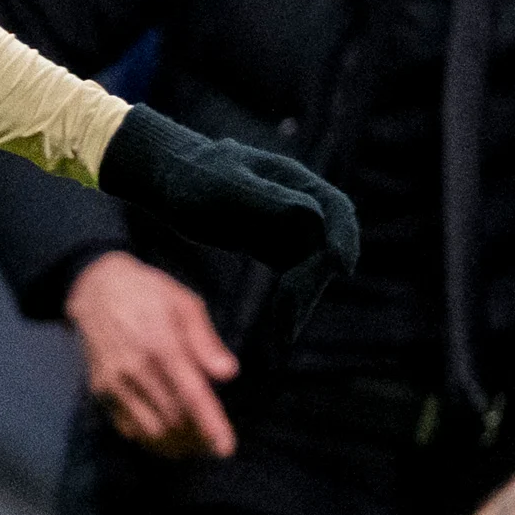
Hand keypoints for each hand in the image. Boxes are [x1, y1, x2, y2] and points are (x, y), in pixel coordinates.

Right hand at [68, 251, 240, 458]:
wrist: (95, 290)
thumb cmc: (148, 294)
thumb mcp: (184, 303)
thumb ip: (205, 341)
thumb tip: (228, 374)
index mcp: (161, 344)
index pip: (190, 394)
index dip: (210, 425)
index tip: (225, 449)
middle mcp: (135, 369)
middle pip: (172, 419)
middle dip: (197, 439)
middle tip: (213, 443)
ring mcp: (114, 384)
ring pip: (149, 431)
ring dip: (175, 445)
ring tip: (194, 445)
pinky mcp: (100, 392)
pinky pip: (128, 429)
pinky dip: (151, 440)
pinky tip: (167, 436)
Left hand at [98, 110, 358, 353]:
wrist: (170, 180)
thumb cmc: (193, 179)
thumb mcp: (226, 190)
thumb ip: (269, 202)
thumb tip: (314, 217)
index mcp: (292, 180)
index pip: (335, 208)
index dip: (344, 237)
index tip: (341, 269)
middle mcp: (300, 202)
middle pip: (326, 245)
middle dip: (312, 283)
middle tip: (289, 321)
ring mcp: (291, 225)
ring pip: (313, 267)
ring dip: (303, 299)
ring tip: (283, 335)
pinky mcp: (277, 245)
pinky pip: (295, 276)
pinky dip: (291, 302)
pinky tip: (281, 331)